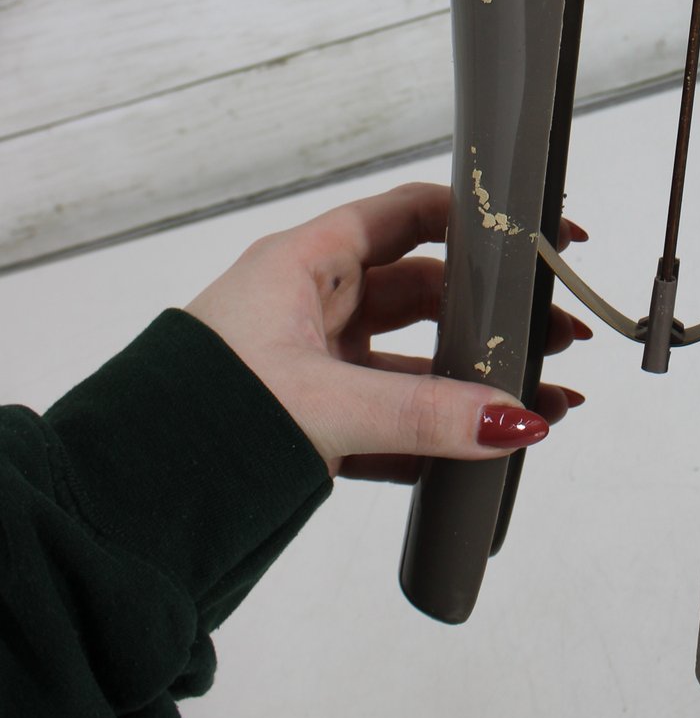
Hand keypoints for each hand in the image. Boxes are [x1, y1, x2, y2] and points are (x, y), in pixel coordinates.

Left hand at [185, 180, 590, 480]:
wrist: (123, 501)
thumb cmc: (195, 417)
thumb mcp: (323, 404)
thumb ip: (423, 415)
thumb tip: (514, 419)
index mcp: (305, 265)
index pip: (407, 215)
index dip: (478, 219)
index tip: (540, 234)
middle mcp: (311, 304)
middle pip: (425, 290)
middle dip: (494, 311)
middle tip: (558, 331)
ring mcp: (313, 364)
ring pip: (414, 359)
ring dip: (476, 379)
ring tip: (546, 398)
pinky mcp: (312, 422)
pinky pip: (393, 417)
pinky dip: (441, 429)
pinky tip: (487, 447)